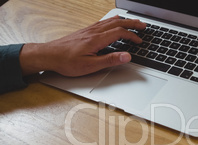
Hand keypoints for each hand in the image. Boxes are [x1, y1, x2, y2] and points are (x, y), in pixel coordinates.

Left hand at [19, 15, 145, 76]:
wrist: (49, 55)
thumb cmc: (67, 62)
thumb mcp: (91, 65)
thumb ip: (110, 60)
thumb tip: (127, 56)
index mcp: (97, 39)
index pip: (120, 33)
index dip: (132, 36)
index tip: (139, 41)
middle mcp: (94, 32)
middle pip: (117, 23)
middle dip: (132, 24)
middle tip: (143, 26)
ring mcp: (89, 30)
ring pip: (110, 21)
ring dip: (124, 21)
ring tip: (133, 22)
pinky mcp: (85, 31)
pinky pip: (103, 22)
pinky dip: (113, 21)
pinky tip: (114, 21)